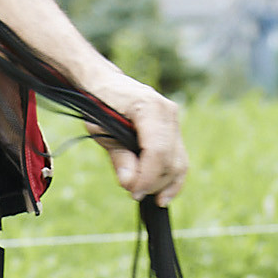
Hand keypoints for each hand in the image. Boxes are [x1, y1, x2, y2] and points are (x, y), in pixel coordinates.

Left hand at [92, 72, 188, 205]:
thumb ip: (118, 155)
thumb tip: (130, 183)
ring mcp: (173, 120)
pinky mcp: (174, 129)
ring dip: (163, 184)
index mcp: (148, 106)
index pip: (157, 150)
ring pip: (179, 162)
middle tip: (133, 192)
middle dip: (154, 182)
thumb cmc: (99, 103)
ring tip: (142, 192)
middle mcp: (167, 111)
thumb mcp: (99, 129)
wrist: (105, 82)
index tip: (134, 192)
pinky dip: (171, 178)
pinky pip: (178, 159)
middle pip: (171, 160)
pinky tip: (162, 195)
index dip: (148, 176)